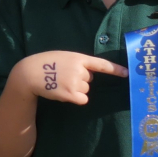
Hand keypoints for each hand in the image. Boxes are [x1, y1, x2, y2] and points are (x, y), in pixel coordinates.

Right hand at [13, 50, 127, 106]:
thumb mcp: (62, 57)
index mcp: (78, 57)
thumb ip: (76, 63)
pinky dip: (74, 98)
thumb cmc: (44, 63)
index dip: (115, 69)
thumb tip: (88, 75)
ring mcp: (75, 82)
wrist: (30, 73)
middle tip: (63, 76)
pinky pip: (82, 99)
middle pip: (89, 80)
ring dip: (75, 90)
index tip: (127, 73)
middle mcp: (80, 69)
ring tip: (59, 83)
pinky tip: (61, 92)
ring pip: (85, 90)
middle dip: (79, 80)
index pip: (101, 64)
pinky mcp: (71, 93)